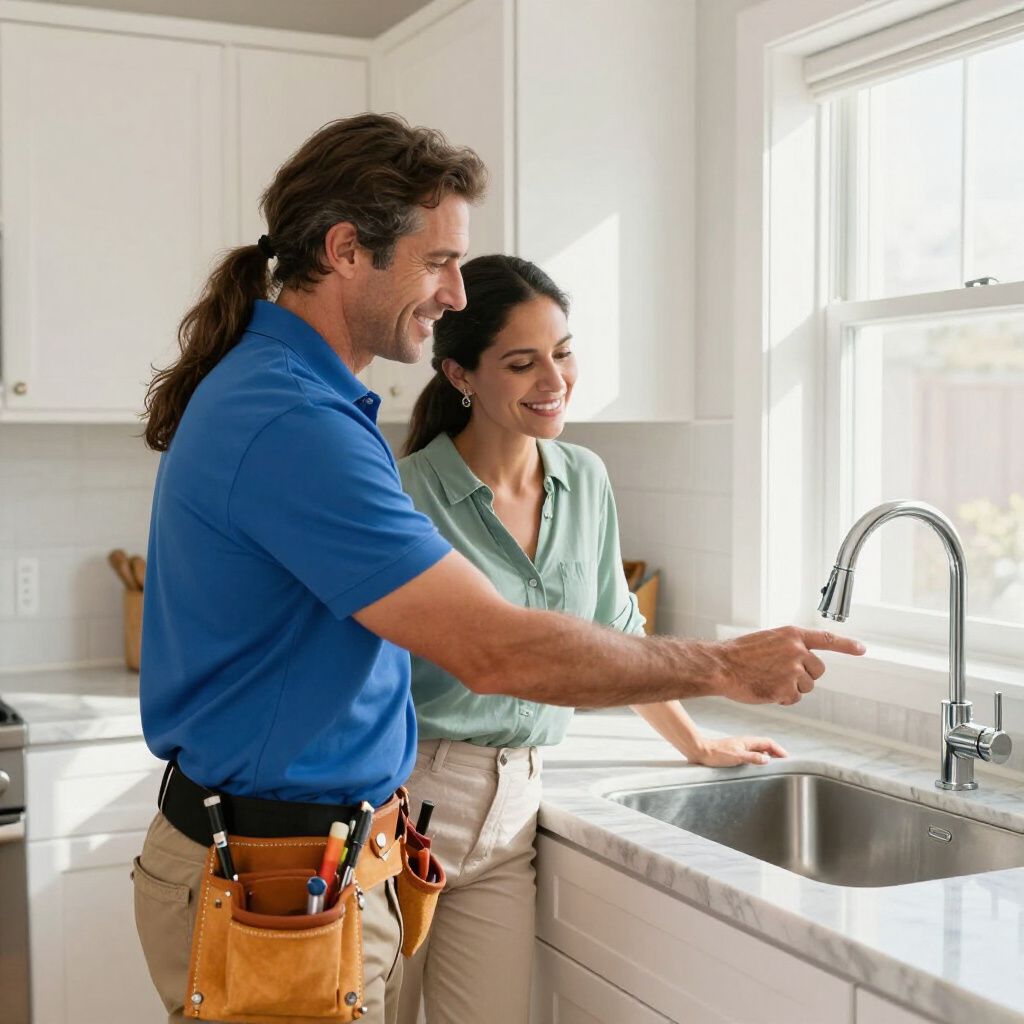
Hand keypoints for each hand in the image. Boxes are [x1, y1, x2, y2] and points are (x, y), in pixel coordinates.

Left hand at [684, 735, 788, 767]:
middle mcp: (745, 743)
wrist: (700, 752)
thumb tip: (767, 759)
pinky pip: (751, 755)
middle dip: (775, 752)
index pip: (768, 742)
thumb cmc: (717, 754)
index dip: (779, 749)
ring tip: (773, 766)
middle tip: (783, 762)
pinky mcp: (735, 753)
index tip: (787, 757)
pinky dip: (758, 759)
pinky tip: (756, 767)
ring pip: (758, 750)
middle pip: (765, 746)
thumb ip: (752, 757)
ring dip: (767, 756)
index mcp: (748, 741)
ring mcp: (740, 748)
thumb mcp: (736, 756)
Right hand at [716, 626, 864, 705]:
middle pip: (818, 670)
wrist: (722, 666)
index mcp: (792, 635)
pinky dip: (783, 698)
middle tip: (782, 674)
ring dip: (792, 688)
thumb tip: (803, 662)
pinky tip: (766, 690)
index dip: (846, 645)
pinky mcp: (787, 688)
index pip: (827, 639)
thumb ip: (788, 647)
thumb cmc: (740, 654)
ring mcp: (793, 670)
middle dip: (805, 676)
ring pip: (807, 686)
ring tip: (769, 680)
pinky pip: (794, 698)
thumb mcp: (768, 640)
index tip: (861, 649)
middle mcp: (797, 650)